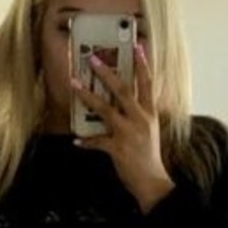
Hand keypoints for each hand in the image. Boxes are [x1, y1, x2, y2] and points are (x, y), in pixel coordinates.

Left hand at [70, 43, 175, 212]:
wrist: (152, 182)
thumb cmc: (149, 156)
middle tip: (93, 59)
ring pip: (105, 109)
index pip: (147, 84)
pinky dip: (86, 141)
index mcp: (150, 114)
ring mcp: (129, 133)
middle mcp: (140, 119)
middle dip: (107, 73)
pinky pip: (97, 141)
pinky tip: (77, 141)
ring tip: (74, 84)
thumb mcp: (150, 131)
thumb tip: (125, 102)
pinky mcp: (118, 148)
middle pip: (123, 90)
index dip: (142, 64)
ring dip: (88, 95)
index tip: (136, 46)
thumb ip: (140, 115)